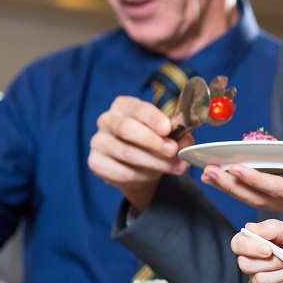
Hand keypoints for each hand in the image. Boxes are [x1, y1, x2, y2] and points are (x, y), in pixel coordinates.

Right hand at [89, 96, 187, 211]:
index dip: (153, 118)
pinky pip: (122, 172)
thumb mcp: (166, 135)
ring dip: (155, 162)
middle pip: (127, 129)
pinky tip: (155, 175)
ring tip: (175, 167)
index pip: (137, 108)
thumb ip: (177, 135)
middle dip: (153, 141)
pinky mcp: (96, 162)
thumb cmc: (151, 143)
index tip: (167, 129)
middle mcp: (106, 120)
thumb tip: (187, 141)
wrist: (135, 167)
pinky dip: (142, 176)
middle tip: (173, 151)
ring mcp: (98, 142)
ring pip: (127, 153)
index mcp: (124, 106)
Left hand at [203, 147, 282, 243]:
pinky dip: (246, 187)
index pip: (282, 189)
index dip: (257, 180)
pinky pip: (267, 197)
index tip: (235, 167)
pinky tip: (231, 177)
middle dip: (233, 185)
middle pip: (262, 197)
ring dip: (234, 188)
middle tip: (207, 172)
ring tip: (209, 174)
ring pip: (260, 199)